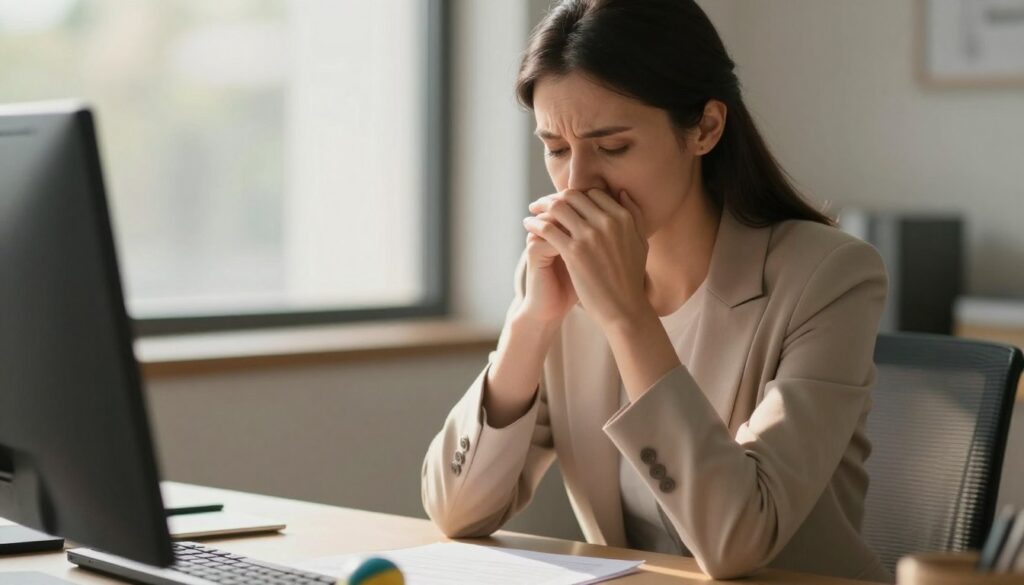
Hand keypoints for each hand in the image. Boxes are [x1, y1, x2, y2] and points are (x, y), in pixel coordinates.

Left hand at [524, 189, 650, 329]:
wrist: (624, 309)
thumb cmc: (631, 279)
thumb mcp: (640, 242)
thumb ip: (634, 215)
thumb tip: (620, 192)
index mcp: (623, 217)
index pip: (592, 193)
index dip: (575, 195)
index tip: (563, 201)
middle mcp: (607, 222)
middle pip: (573, 196)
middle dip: (555, 196)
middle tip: (542, 203)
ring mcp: (590, 236)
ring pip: (558, 208)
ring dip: (541, 206)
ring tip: (532, 210)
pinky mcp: (574, 252)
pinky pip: (547, 228)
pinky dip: (535, 224)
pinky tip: (528, 226)